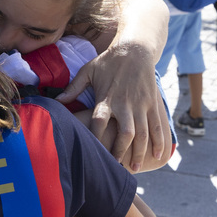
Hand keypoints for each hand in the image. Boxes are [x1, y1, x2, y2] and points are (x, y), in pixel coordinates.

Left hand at [57, 43, 169, 171]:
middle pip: (124, 133)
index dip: (95, 139)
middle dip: (120, 152)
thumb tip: (56, 101)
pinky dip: (159, 141)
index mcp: (106, 98)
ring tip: (134, 168)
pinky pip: (157, 125)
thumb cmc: (108, 61)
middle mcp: (124, 104)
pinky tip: (159, 155)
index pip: (98, 122)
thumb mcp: (88, 70)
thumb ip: (73, 88)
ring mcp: (140, 104)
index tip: (92, 154)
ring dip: (139, 152)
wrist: (135, 49)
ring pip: (142, 133)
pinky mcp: (152, 103)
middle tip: (116, 168)